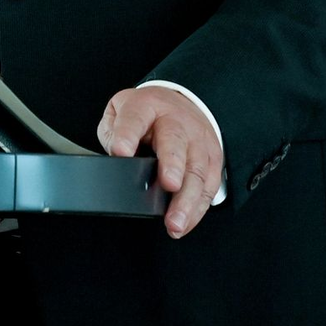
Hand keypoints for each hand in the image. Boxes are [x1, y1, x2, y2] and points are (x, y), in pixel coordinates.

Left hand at [98, 87, 223, 239]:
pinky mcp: (212, 158)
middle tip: (168, 184)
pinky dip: (197, 209)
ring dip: (187, 199)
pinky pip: (208, 186)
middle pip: (175, 142)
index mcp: (147, 105)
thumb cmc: (147, 112)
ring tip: (175, 222)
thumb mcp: (120, 111)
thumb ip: (113, 133)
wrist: (178, 102)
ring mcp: (197, 140)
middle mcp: (175, 121)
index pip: (135, 118)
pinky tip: (185, 223)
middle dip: (172, 164)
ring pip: (196, 170)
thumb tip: (116, 160)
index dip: (127, 135)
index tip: (120, 151)